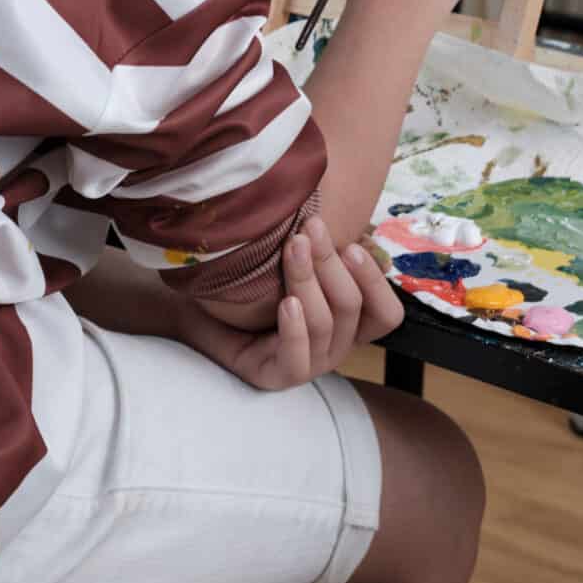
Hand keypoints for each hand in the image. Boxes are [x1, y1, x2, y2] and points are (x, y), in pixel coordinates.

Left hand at [175, 218, 403, 391]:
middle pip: (351, 308)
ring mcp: (307, 363)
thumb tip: (334, 206)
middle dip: (331, 263)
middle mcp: (333, 345)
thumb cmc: (248, 281)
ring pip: (325, 326)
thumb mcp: (292, 258)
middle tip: (310, 228)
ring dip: (309, 281)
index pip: (386, 315)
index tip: (351, 245)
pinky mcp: (275, 376)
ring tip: (292, 249)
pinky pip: (297, 360)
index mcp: (348, 321)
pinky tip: (285, 302)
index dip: (376, 282)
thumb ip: (319, 244)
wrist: (195, 305)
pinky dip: (295, 329)